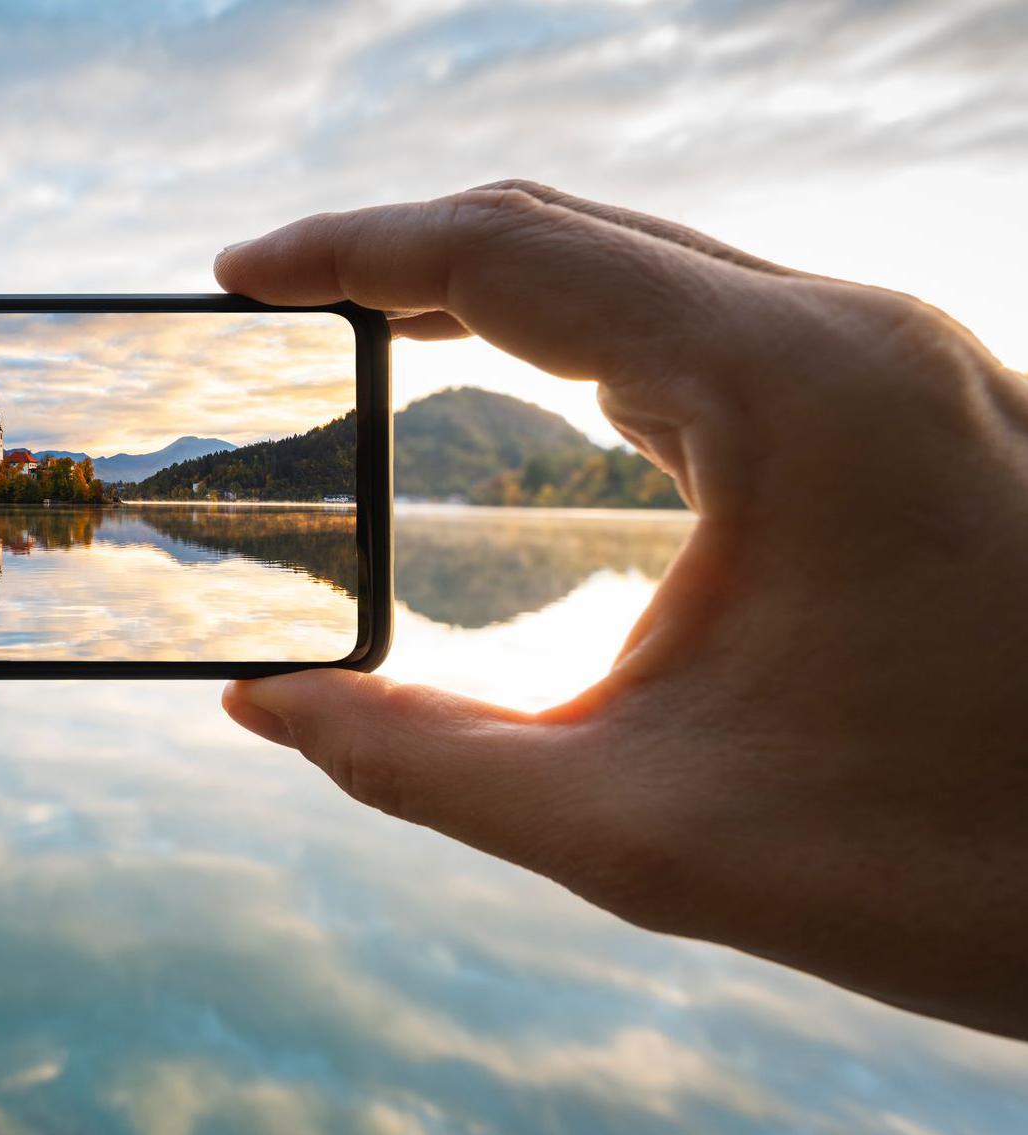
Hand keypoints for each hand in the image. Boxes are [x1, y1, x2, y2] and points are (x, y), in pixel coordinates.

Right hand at [216, 180, 1027, 1037]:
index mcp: (788, 390)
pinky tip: (528, 394)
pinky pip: (712, 331)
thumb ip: (415, 761)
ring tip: (363, 333)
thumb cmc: (941, 862)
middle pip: (574, 231)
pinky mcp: (909, 417)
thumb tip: (263, 707)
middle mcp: (850, 339)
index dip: (348, 250)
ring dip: (500, 291)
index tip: (233, 274)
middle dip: (404, 255)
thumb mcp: (634, 827)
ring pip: (647, 271)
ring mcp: (894, 368)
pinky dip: (590, 341)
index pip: (510, 254)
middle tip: (271, 300)